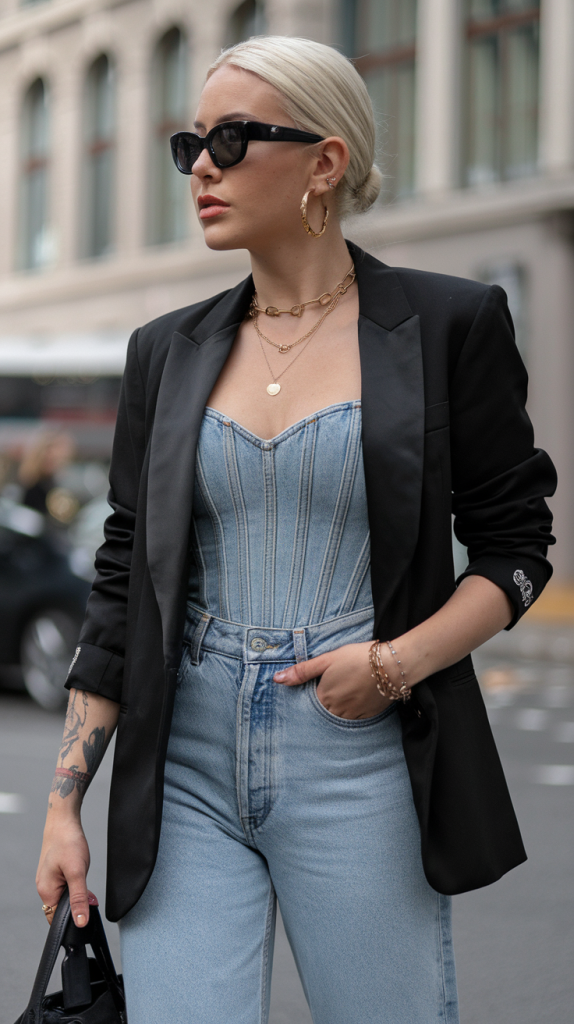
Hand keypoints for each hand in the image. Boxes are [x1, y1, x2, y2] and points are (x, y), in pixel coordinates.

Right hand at [36, 816, 90, 926]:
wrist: (64, 821)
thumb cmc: (68, 843)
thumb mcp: (77, 873)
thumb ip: (79, 899)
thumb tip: (80, 922)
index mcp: (46, 891)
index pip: (56, 919)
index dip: (71, 921)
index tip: (85, 916)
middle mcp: (45, 887)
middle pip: (61, 909)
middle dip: (76, 906)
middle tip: (89, 895)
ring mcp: (49, 879)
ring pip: (65, 897)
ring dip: (77, 894)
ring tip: (83, 879)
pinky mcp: (55, 872)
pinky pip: (65, 886)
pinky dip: (75, 885)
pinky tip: (80, 874)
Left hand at [273, 641, 392, 719]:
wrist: (391, 665)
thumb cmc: (357, 658)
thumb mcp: (327, 660)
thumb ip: (302, 671)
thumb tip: (277, 679)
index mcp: (324, 697)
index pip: (310, 703)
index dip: (313, 694)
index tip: (318, 687)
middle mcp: (337, 710)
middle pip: (324, 712)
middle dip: (325, 704)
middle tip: (334, 689)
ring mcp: (354, 715)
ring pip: (339, 717)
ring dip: (338, 709)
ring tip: (345, 693)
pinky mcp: (368, 715)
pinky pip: (355, 719)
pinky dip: (353, 711)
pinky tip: (357, 698)